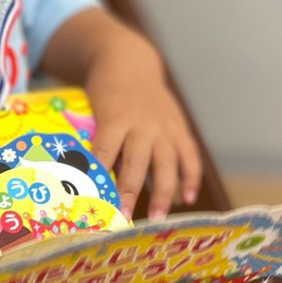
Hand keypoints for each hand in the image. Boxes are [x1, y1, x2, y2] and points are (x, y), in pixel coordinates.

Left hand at [87, 39, 201, 219]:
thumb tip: (91, 185)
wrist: (130, 64)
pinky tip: (188, 199)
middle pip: (136, 162)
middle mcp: (142, 124)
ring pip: (166, 163)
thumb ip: (98, 145)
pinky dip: (190, 177)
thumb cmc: (105, 96)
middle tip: (123, 217)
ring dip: (163, 192)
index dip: (99, 180)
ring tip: (157, 218)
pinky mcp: (180, 128)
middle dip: (129, 192)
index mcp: (114, 119)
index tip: (94, 202)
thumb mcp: (94, 114)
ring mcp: (164, 127)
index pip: (104, 154)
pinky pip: (189, 156)